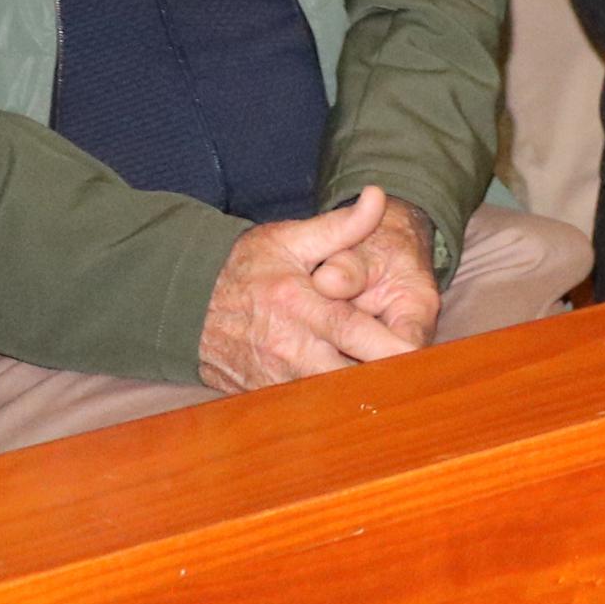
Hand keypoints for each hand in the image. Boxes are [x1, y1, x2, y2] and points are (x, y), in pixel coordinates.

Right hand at [198, 186, 419, 390]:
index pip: (352, 331)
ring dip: (358, 394)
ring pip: (327, 397)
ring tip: (393, 391)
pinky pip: (304, 407)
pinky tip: (354, 401)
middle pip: (345, 375)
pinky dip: (329, 404)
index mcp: (298, 304)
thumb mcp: (290, 238)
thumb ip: (341, 225)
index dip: (389, 346)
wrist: (185, 302)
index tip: (419, 352)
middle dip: (381, 379)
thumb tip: (380, 197)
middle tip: (415, 377)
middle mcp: (286, 346)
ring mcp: (273, 377)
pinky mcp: (263, 394)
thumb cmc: (246, 267)